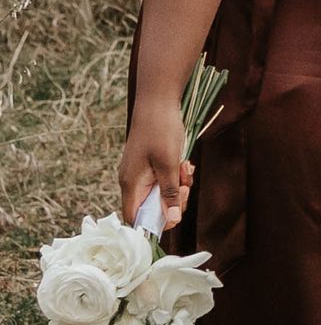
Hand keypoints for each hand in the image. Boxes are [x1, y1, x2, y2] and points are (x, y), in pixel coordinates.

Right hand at [119, 95, 194, 229]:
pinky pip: (164, 179)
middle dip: (174, 200)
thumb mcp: (169, 164)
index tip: (175, 214)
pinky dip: (177, 175)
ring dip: (179, 185)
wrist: (158, 100)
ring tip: (186, 167)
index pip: (136, 218)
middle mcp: (133, 182)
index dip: (155, 223)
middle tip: (186, 185)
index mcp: (131, 184)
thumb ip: (170, 193)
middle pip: (153, 208)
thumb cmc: (160, 130)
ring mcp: (141, 173)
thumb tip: (172, 221)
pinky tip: (185, 163)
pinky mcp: (150, 164)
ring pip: (162, 193)